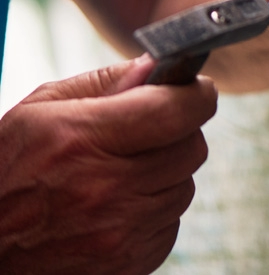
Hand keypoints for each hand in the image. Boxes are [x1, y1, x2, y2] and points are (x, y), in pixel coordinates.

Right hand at [0, 55, 216, 274]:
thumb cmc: (6, 172)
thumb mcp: (38, 112)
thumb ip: (103, 83)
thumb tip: (157, 66)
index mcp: (83, 140)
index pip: (176, 111)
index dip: (197, 95)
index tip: (196, 90)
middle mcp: (106, 189)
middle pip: (192, 148)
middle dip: (179, 134)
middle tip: (148, 134)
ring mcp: (119, 233)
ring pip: (184, 187)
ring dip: (165, 176)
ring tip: (120, 175)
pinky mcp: (127, 264)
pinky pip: (170, 225)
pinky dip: (153, 213)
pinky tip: (116, 208)